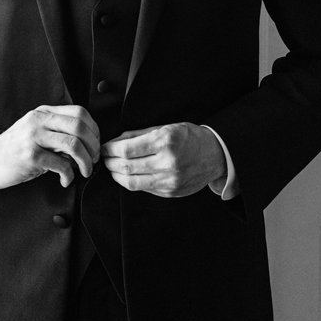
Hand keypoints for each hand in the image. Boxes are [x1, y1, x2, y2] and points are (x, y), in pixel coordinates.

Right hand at [0, 105, 99, 189]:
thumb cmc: (15, 151)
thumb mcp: (35, 133)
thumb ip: (58, 132)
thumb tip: (88, 144)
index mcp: (42, 113)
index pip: (79, 112)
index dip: (94, 130)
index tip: (94, 145)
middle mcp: (38, 121)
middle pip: (80, 126)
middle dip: (94, 147)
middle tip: (93, 160)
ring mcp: (33, 137)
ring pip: (74, 144)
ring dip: (86, 162)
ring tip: (84, 171)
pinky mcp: (30, 156)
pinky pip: (61, 164)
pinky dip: (69, 176)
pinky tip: (65, 181)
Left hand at [101, 123, 226, 197]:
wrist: (216, 155)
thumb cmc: (189, 138)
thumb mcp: (164, 128)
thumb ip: (138, 135)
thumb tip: (114, 142)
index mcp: (165, 142)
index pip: (125, 150)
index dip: (109, 149)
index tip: (104, 147)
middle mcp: (167, 163)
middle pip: (125, 167)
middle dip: (109, 162)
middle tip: (104, 157)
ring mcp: (170, 180)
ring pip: (131, 183)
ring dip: (116, 175)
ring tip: (113, 167)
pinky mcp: (170, 192)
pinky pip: (143, 189)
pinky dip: (132, 181)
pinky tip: (129, 174)